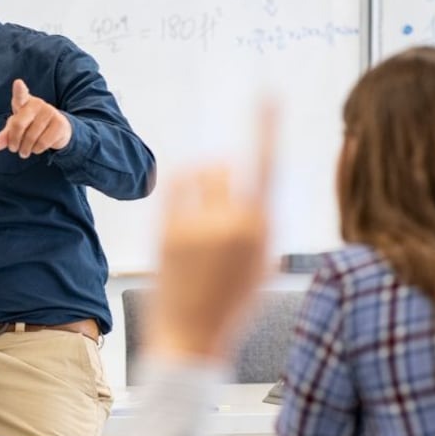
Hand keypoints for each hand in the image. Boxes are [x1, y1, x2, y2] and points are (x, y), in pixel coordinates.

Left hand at [0, 79, 71, 157]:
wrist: (57, 130)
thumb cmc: (31, 126)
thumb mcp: (16, 129)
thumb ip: (4, 136)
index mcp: (24, 102)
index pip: (20, 95)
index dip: (19, 90)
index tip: (18, 84)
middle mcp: (37, 104)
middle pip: (18, 125)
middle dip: (13, 141)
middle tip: (14, 149)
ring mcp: (50, 112)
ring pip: (30, 138)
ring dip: (25, 149)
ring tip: (25, 151)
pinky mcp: (60, 124)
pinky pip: (42, 143)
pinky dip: (36, 150)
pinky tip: (36, 148)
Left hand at [150, 106, 275, 359]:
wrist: (191, 340)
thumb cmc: (232, 306)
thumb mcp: (263, 267)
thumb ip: (262, 224)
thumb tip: (257, 188)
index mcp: (262, 231)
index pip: (269, 167)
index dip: (267, 127)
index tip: (268, 95)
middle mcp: (230, 224)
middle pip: (228, 167)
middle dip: (226, 174)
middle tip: (222, 197)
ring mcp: (196, 227)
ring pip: (200, 173)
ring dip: (203, 178)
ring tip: (203, 207)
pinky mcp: (166, 232)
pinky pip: (173, 186)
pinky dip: (180, 184)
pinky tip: (184, 197)